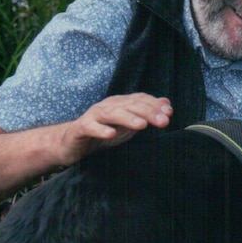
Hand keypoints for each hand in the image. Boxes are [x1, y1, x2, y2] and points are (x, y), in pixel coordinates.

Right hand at [57, 93, 172, 164]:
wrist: (72, 143)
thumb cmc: (103, 132)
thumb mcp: (128, 124)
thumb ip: (146, 114)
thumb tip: (167, 104)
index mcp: (120, 103)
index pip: (140, 99)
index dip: (154, 105)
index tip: (169, 113)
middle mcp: (108, 105)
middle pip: (129, 105)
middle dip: (148, 112)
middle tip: (163, 121)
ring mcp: (93, 115)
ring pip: (111, 113)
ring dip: (127, 118)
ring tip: (141, 125)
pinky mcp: (80, 128)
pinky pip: (90, 127)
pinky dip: (100, 130)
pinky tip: (111, 135)